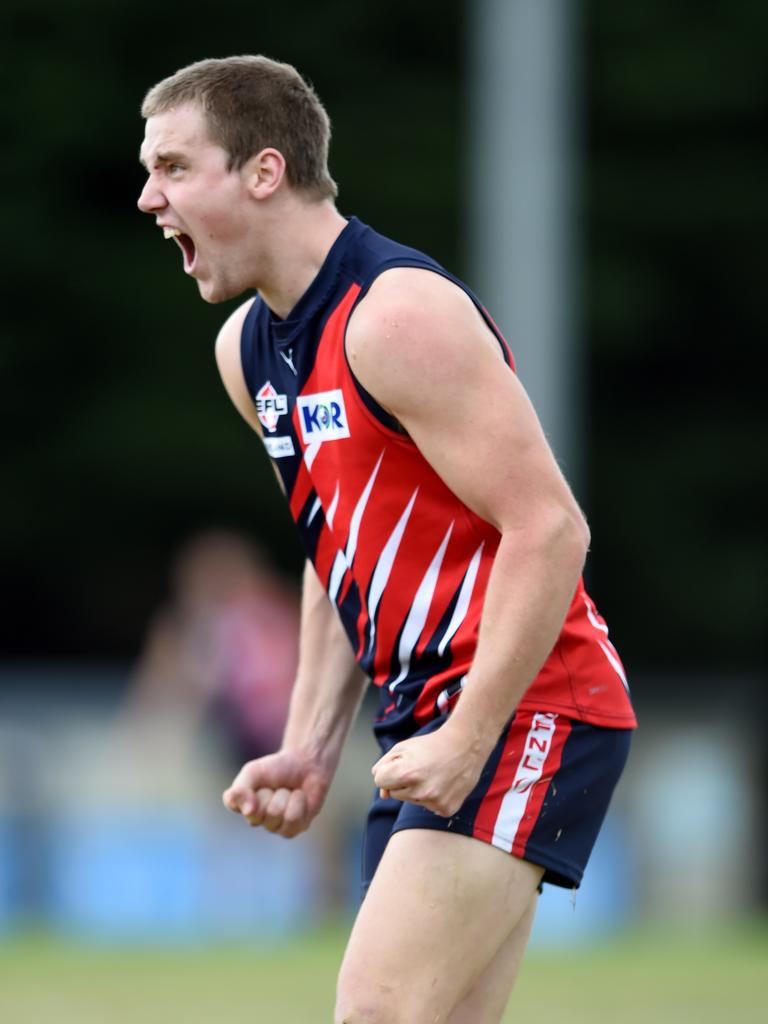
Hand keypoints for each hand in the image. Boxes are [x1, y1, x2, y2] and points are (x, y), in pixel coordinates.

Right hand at [222, 749, 330, 837]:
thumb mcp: (253, 772)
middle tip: (276, 786)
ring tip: (288, 791)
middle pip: (258, 812)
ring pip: (276, 815)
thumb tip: (248, 812)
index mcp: (242, 806)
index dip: (249, 791)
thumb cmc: (276, 769)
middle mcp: (256, 820)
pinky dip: (298, 802)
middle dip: (270, 793)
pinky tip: (299, 798)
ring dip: (285, 796)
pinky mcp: (295, 828)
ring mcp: (275, 827)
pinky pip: (294, 819)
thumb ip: (241, 790)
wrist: (305, 764)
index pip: (235, 803)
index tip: (258, 781)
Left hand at [371, 726, 485, 817]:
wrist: (466, 745)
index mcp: (406, 773)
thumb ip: (383, 767)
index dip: (388, 771)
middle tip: (421, 767)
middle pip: (395, 793)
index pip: (380, 781)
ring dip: (417, 789)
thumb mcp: (401, 747)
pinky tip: (443, 783)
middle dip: (402, 781)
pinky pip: (429, 807)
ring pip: (411, 800)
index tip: (401, 763)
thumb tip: (383, 794)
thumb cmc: (431, 745)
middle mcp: (420, 791)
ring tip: (433, 773)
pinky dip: (433, 798)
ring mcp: (434, 802)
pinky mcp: (446, 809)